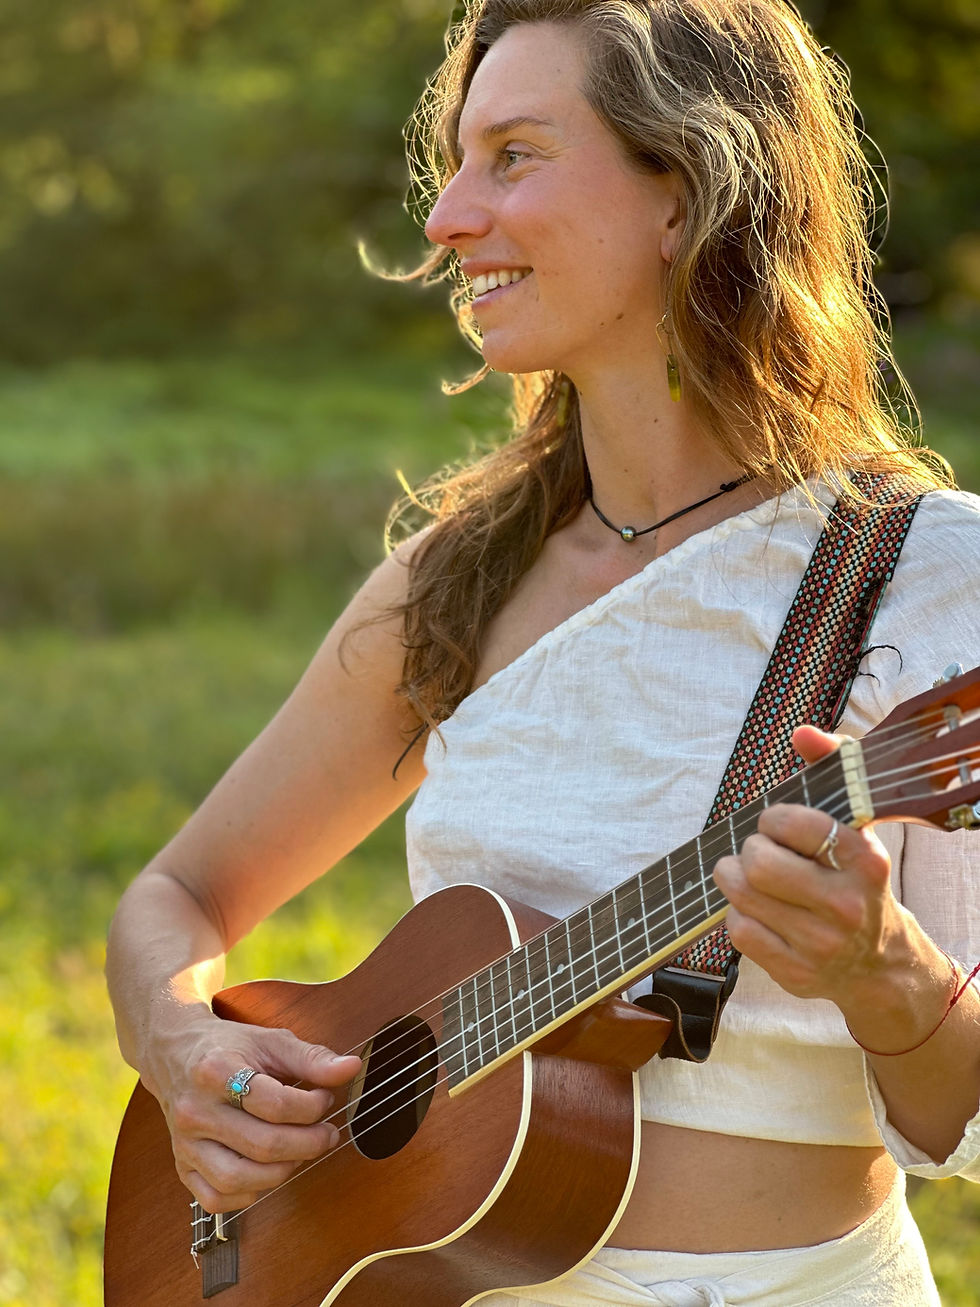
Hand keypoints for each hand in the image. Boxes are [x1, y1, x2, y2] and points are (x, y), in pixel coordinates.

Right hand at [151, 1015, 360, 1212]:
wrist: (175, 1054)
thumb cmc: (230, 1048)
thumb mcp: (271, 1041)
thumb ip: (312, 1058)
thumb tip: (351, 1068)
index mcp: (217, 1071)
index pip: (275, 1104)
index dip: (312, 1107)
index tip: (326, 1099)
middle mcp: (195, 1110)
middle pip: (262, 1145)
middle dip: (308, 1144)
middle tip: (327, 1133)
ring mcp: (185, 1143)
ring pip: (238, 1178)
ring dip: (283, 1171)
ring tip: (300, 1151)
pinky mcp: (181, 1166)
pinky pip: (216, 1198)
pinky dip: (249, 1193)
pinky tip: (268, 1171)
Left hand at [711, 725, 902, 1007]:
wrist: (879, 964)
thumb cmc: (854, 881)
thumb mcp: (855, 826)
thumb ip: (831, 769)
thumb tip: (803, 732)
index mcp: (865, 861)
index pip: (792, 822)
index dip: (773, 819)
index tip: (778, 826)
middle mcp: (846, 904)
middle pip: (758, 862)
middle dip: (748, 850)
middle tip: (758, 853)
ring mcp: (821, 943)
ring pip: (741, 895)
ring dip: (732, 878)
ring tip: (746, 875)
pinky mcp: (796, 973)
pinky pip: (739, 930)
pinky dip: (738, 914)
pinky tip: (757, 911)